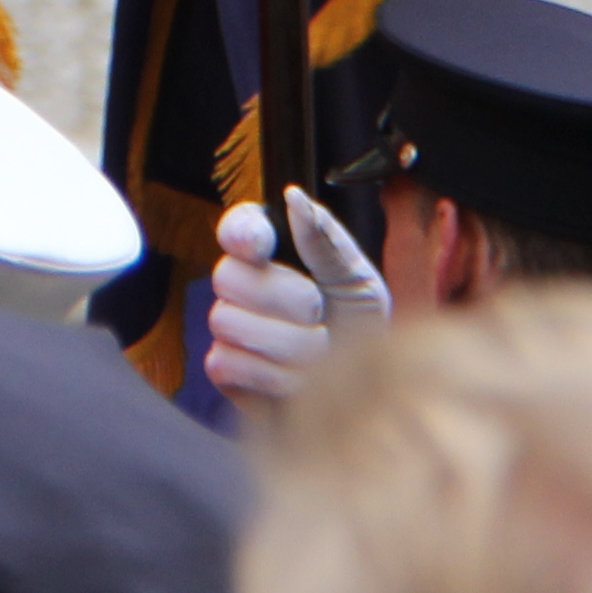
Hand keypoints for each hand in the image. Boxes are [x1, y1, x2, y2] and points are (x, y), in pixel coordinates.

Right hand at [205, 186, 388, 405]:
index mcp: (275, 251)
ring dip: (287, 343)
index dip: (243, 233)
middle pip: (227, 275)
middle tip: (320, 315)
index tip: (262, 246)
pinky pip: (227, 363)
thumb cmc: (361, 329)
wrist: (367, 395)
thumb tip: (293, 197)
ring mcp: (229, 326)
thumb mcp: (359, 281)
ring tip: (318, 352)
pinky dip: (273, 375)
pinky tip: (297, 380)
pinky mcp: (224, 370)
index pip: (237, 227)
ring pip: (228, 322)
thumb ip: (325, 241)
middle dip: (286, 300)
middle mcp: (243, 284)